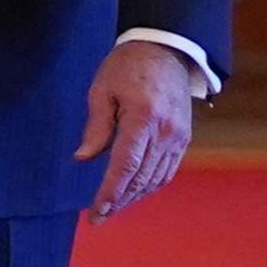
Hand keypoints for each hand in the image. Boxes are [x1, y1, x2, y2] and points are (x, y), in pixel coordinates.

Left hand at [79, 40, 203, 219]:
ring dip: (134, 197)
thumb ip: (96, 126)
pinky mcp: (183, 138)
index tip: (96, 210)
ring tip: (114, 208)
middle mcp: (165, 132)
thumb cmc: (128, 66)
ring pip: (156, 179)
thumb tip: (83, 158)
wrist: (165, 49)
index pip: (125, 166)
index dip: (110, 193)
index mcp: (143, 118)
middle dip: (119, 202)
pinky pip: (168, 170)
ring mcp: (178, 137)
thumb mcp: (102, 89)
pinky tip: (136, 192)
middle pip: (141, 178)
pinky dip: (151, 185)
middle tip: (99, 217)